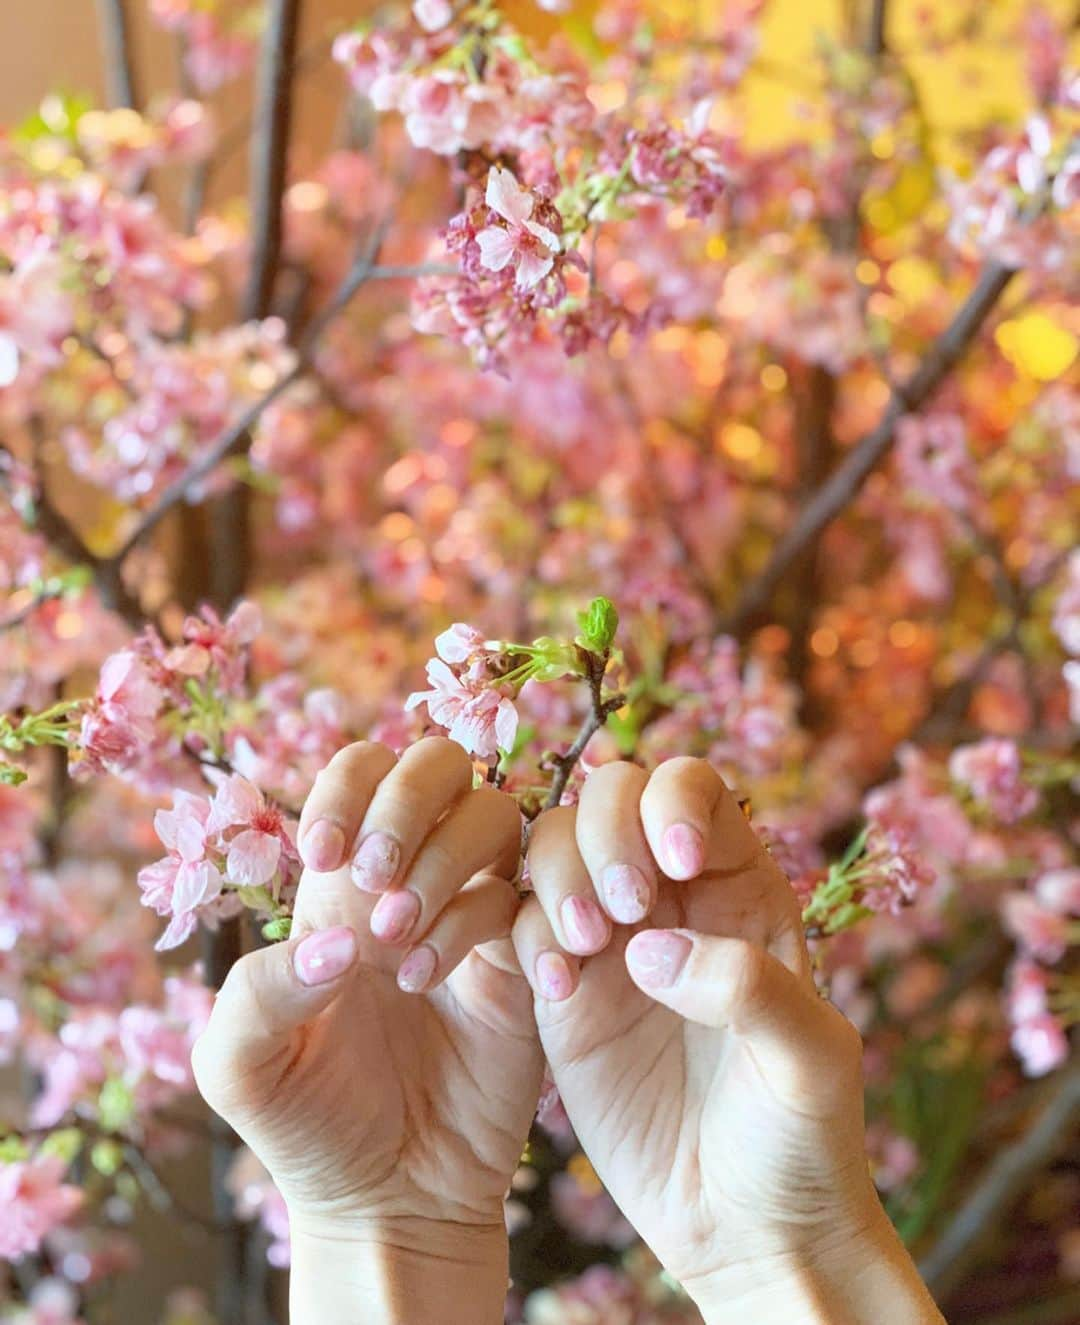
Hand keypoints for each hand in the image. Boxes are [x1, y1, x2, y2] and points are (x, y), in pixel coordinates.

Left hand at [192, 738, 541, 1322]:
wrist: (392, 1203)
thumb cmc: (306, 1128)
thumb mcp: (241, 1068)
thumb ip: (261, 992)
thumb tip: (338, 943)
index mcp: (341, 885)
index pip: (361, 771)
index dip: (350, 788)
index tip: (329, 856)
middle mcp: (414, 878)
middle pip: (439, 766)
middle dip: (408, 805)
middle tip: (375, 882)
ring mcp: (477, 914)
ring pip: (495, 817)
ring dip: (449, 863)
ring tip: (404, 953)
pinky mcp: (528, 960)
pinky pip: (535, 899)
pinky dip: (500, 924)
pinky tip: (452, 984)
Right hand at [512, 757, 942, 1323]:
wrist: (745, 1229)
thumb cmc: (800, 1139)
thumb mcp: (808, 1061)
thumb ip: (749, 987)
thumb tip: (651, 951)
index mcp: (742, 890)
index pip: (693, 789)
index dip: (673, 801)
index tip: (676, 866)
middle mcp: (670, 900)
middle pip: (610, 798)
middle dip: (604, 834)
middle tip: (625, 914)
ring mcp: (611, 943)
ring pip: (553, 849)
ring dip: (557, 878)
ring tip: (583, 952)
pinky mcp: (562, 994)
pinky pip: (519, 925)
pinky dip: (524, 937)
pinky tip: (558, 990)